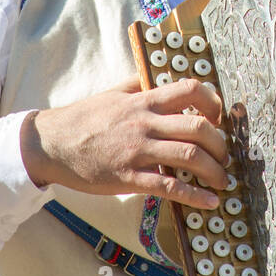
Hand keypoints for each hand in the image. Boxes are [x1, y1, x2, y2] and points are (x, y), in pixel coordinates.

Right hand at [21, 75, 226, 208]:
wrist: (51, 144)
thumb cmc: (83, 118)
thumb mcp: (113, 92)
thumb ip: (139, 83)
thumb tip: (157, 74)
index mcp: (143, 100)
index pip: (190, 89)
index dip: (213, 102)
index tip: (219, 117)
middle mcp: (145, 123)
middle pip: (199, 128)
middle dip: (221, 144)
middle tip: (225, 155)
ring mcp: (138, 151)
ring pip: (189, 156)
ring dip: (215, 170)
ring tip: (222, 179)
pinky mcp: (129, 177)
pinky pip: (169, 187)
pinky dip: (195, 195)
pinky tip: (210, 201)